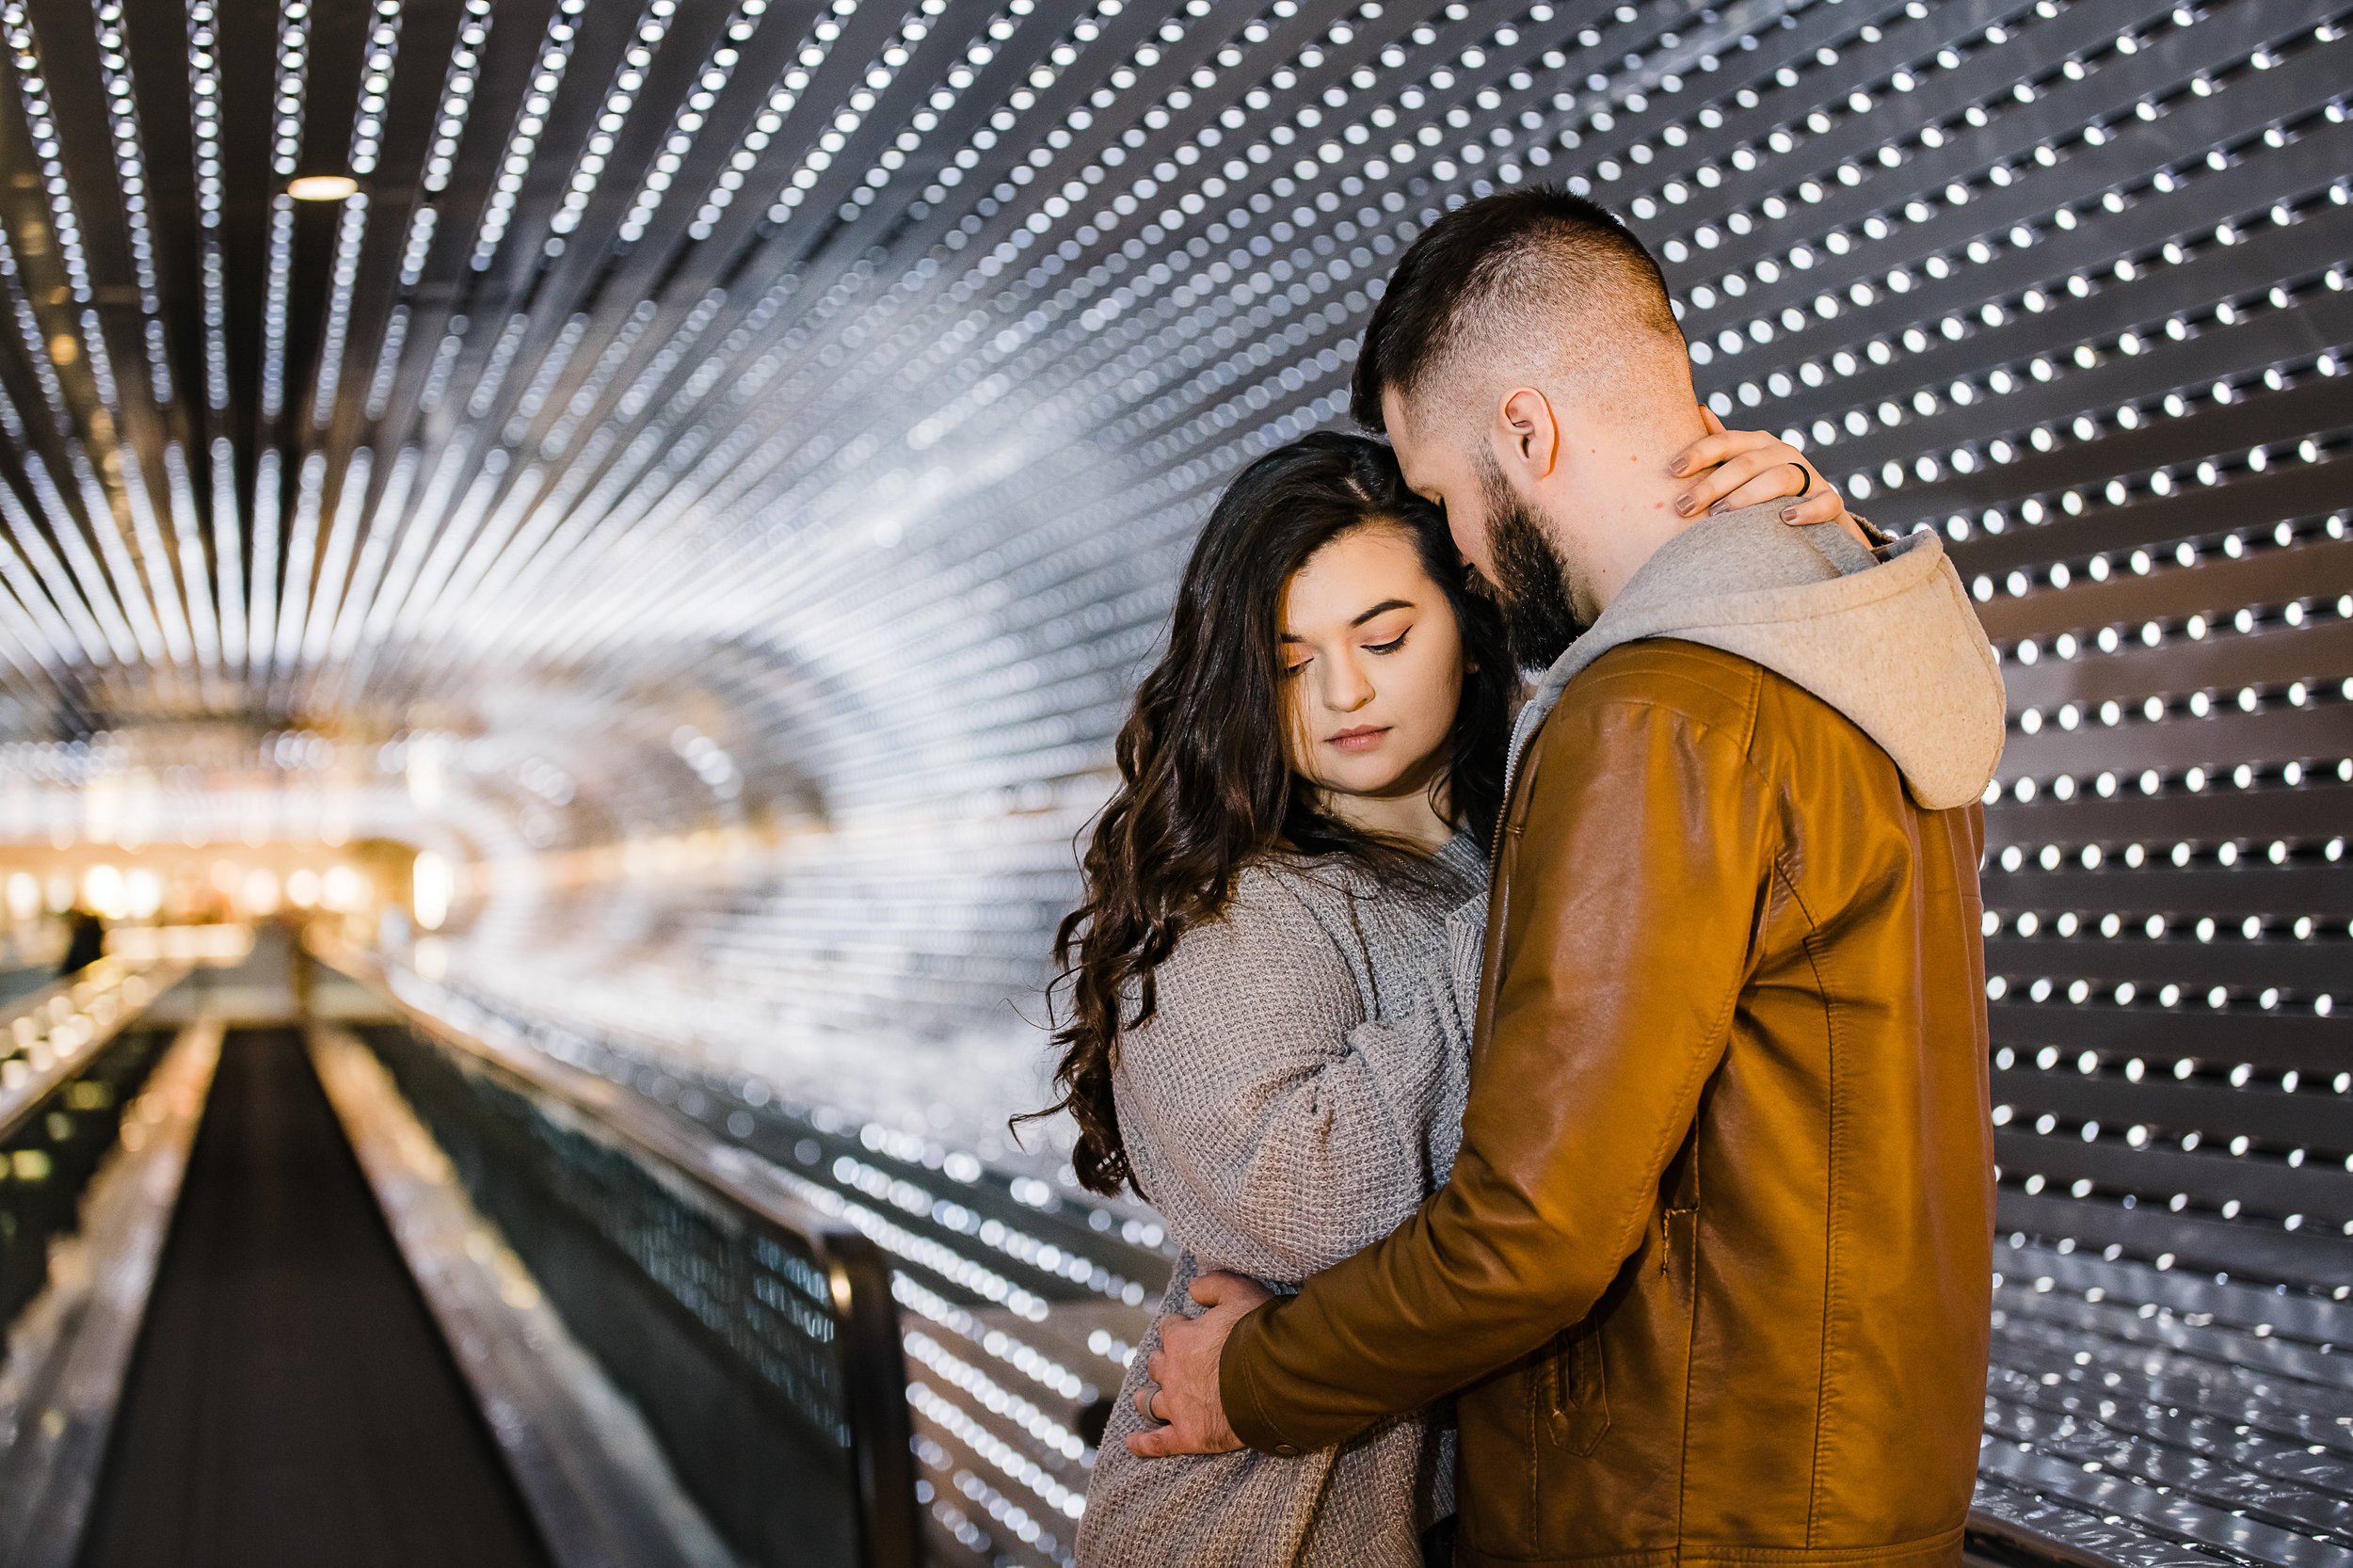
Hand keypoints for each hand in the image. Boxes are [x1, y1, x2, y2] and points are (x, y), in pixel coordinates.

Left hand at [1125, 1271, 1272, 1457]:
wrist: (1275, 1378)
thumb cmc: (1260, 1334)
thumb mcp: (1240, 1291)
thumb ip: (1214, 1284)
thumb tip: (1193, 1288)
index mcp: (1181, 1339)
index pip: (1169, 1329)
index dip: (1179, 1328)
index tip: (1189, 1329)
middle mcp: (1172, 1372)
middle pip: (1156, 1365)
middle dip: (1162, 1363)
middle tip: (1173, 1365)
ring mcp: (1178, 1406)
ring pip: (1151, 1401)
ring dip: (1147, 1398)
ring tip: (1144, 1398)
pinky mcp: (1189, 1435)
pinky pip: (1157, 1443)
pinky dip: (1143, 1443)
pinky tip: (1133, 1443)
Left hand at [1670, 409, 1863, 544]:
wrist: (1814, 515)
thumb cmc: (1762, 488)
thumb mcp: (1740, 464)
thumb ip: (1720, 443)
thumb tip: (1697, 409)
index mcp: (1757, 444)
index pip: (1725, 442)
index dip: (1699, 453)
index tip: (1672, 470)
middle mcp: (1783, 453)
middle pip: (1746, 464)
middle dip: (1712, 485)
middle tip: (1683, 507)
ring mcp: (1809, 476)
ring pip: (1781, 478)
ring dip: (1748, 496)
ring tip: (1720, 516)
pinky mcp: (1830, 501)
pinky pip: (1824, 502)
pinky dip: (1806, 511)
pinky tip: (1784, 519)